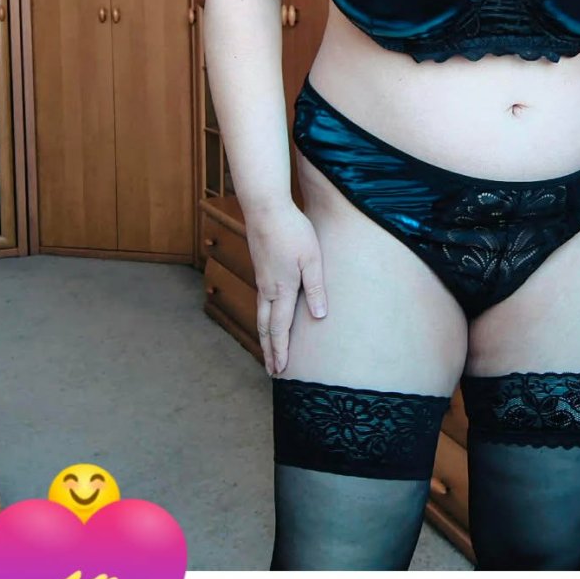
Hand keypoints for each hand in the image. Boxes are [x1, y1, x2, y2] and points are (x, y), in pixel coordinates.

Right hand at [245, 203, 326, 376]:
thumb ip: (315, 289)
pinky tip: (267, 316)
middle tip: (270, 370)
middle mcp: (267, 288)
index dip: (280, 351)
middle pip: (266, 327)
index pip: (280, 329)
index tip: (279, 370)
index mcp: (281, 289)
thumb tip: (319, 317)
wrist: (265, 208)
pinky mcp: (261, 268)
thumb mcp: (312, 259)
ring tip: (267, 350)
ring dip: (264, 335)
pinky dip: (263, 318)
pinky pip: (261, 301)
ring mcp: (261, 278)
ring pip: (261, 315)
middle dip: (269, 350)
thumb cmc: (293, 231)